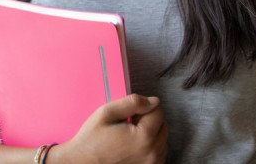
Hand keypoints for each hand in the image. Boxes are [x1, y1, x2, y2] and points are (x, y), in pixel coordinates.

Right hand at [51, 94, 167, 163]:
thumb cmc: (91, 139)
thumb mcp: (107, 113)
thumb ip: (133, 102)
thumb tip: (154, 101)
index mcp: (144, 137)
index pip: (158, 112)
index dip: (143, 108)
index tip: (129, 115)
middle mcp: (152, 154)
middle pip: (163, 126)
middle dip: (149, 121)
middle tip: (128, 124)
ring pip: (162, 141)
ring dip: (151, 134)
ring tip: (129, 137)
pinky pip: (158, 155)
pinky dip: (150, 148)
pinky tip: (132, 147)